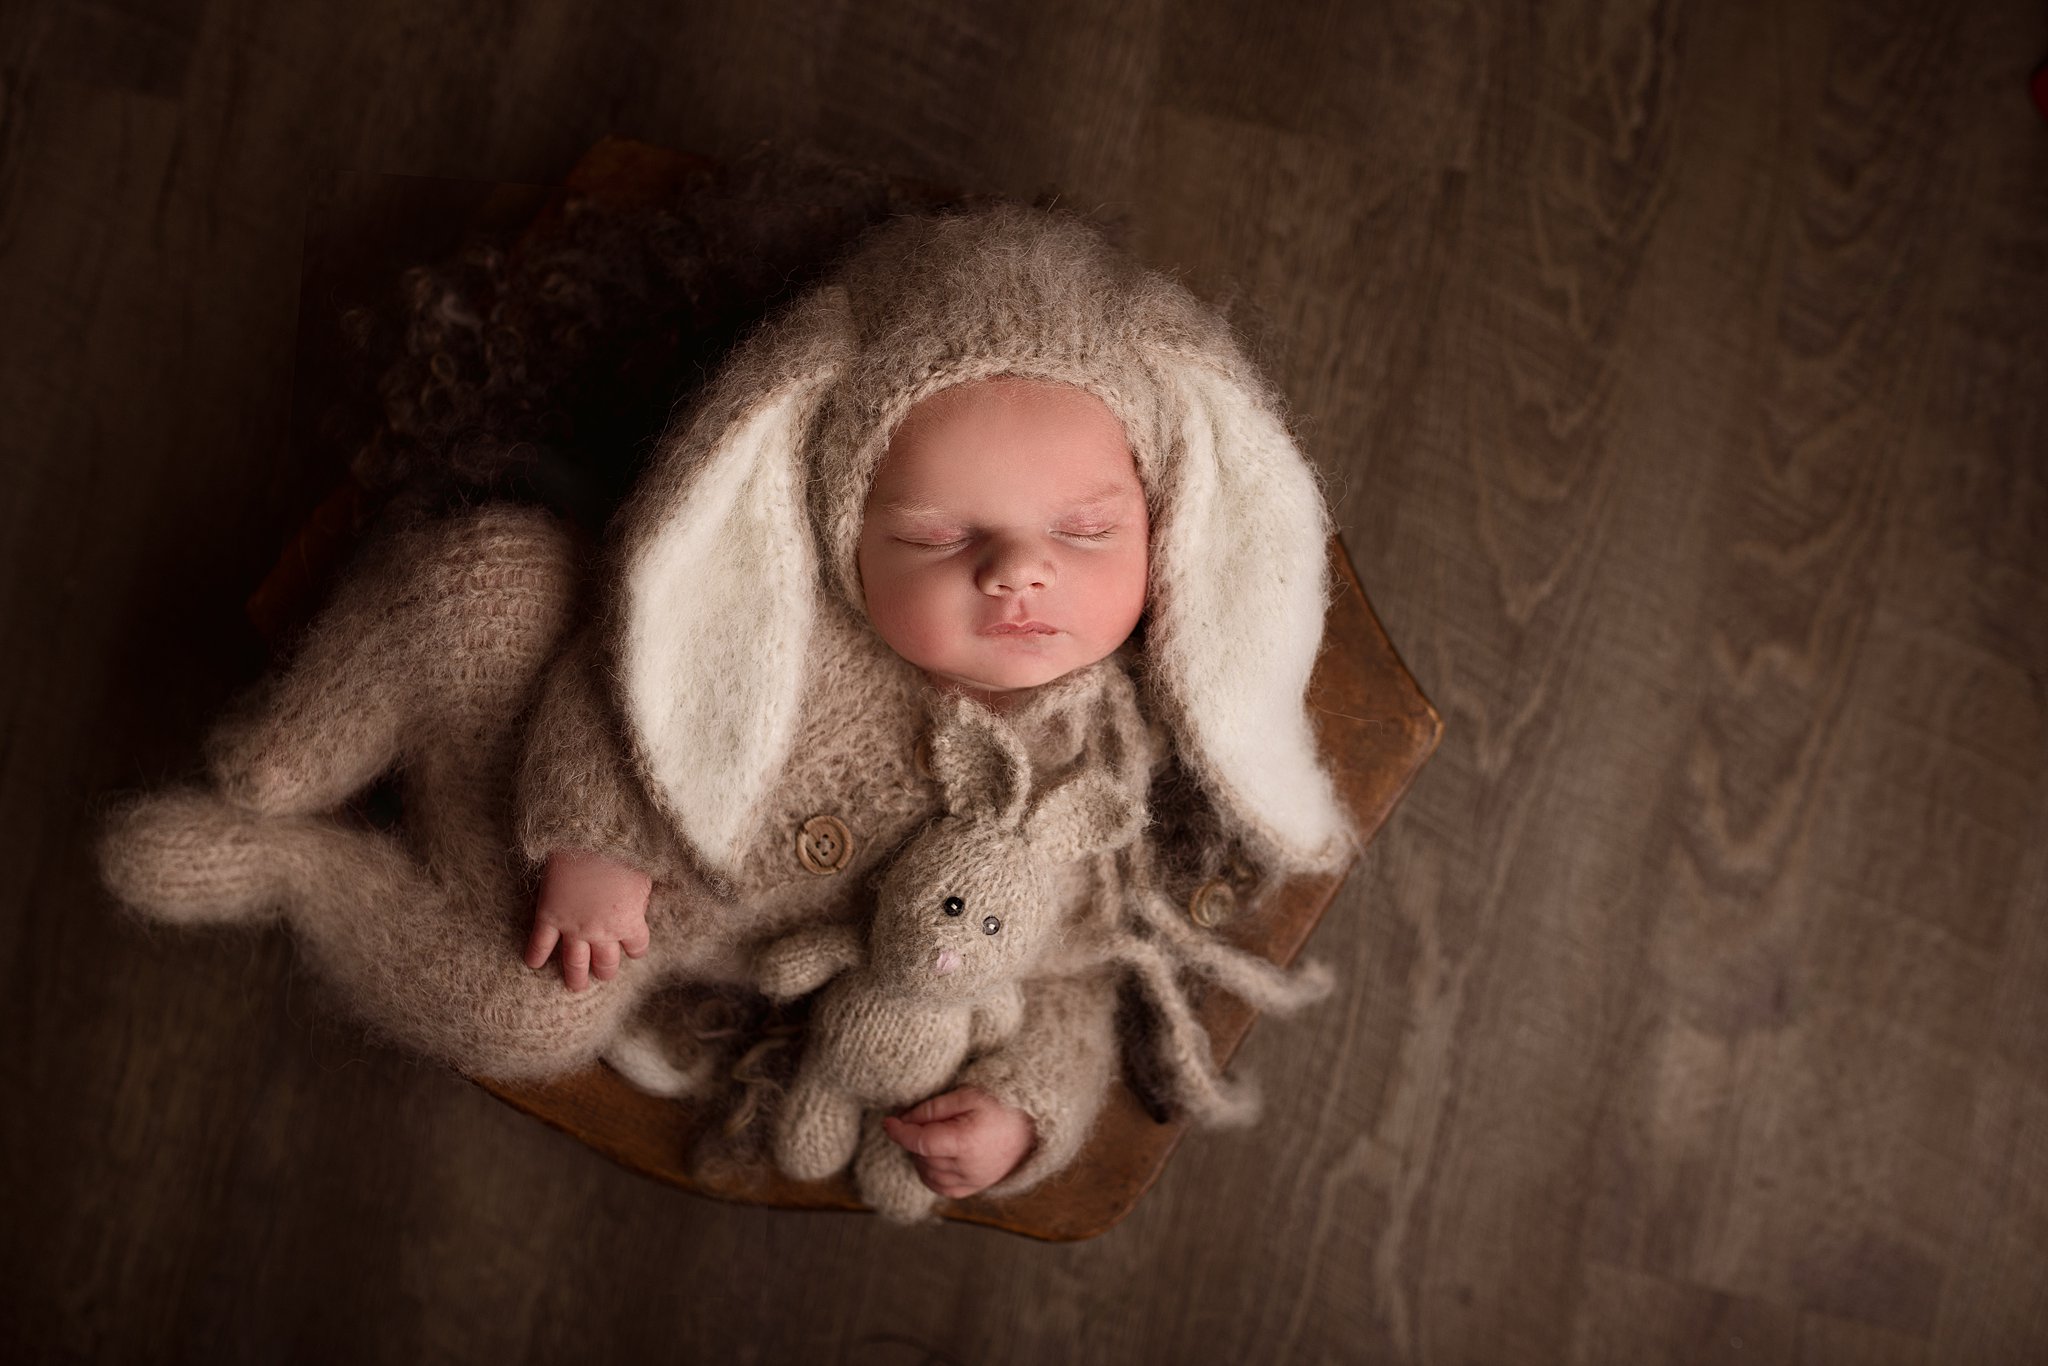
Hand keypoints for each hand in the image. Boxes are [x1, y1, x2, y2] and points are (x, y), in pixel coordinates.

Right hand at [524, 849, 651, 990]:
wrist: (590, 834)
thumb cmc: (624, 850)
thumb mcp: (645, 875)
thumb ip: (641, 898)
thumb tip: (640, 907)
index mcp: (628, 922)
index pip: (637, 948)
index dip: (634, 947)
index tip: (631, 946)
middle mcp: (602, 932)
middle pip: (605, 964)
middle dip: (605, 971)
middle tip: (602, 974)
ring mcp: (573, 927)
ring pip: (574, 964)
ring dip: (575, 977)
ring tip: (575, 985)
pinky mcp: (549, 915)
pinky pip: (540, 944)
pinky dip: (535, 956)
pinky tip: (533, 963)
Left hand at [881, 1086, 1035, 1198]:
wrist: (1032, 1125)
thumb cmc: (1000, 1104)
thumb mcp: (967, 1095)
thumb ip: (933, 1108)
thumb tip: (903, 1119)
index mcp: (966, 1142)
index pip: (920, 1142)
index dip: (899, 1132)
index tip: (888, 1121)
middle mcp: (968, 1167)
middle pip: (921, 1157)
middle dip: (912, 1139)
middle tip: (915, 1119)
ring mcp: (971, 1181)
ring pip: (927, 1174)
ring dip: (919, 1155)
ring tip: (929, 1134)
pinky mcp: (973, 1189)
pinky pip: (940, 1187)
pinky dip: (930, 1173)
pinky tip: (933, 1156)